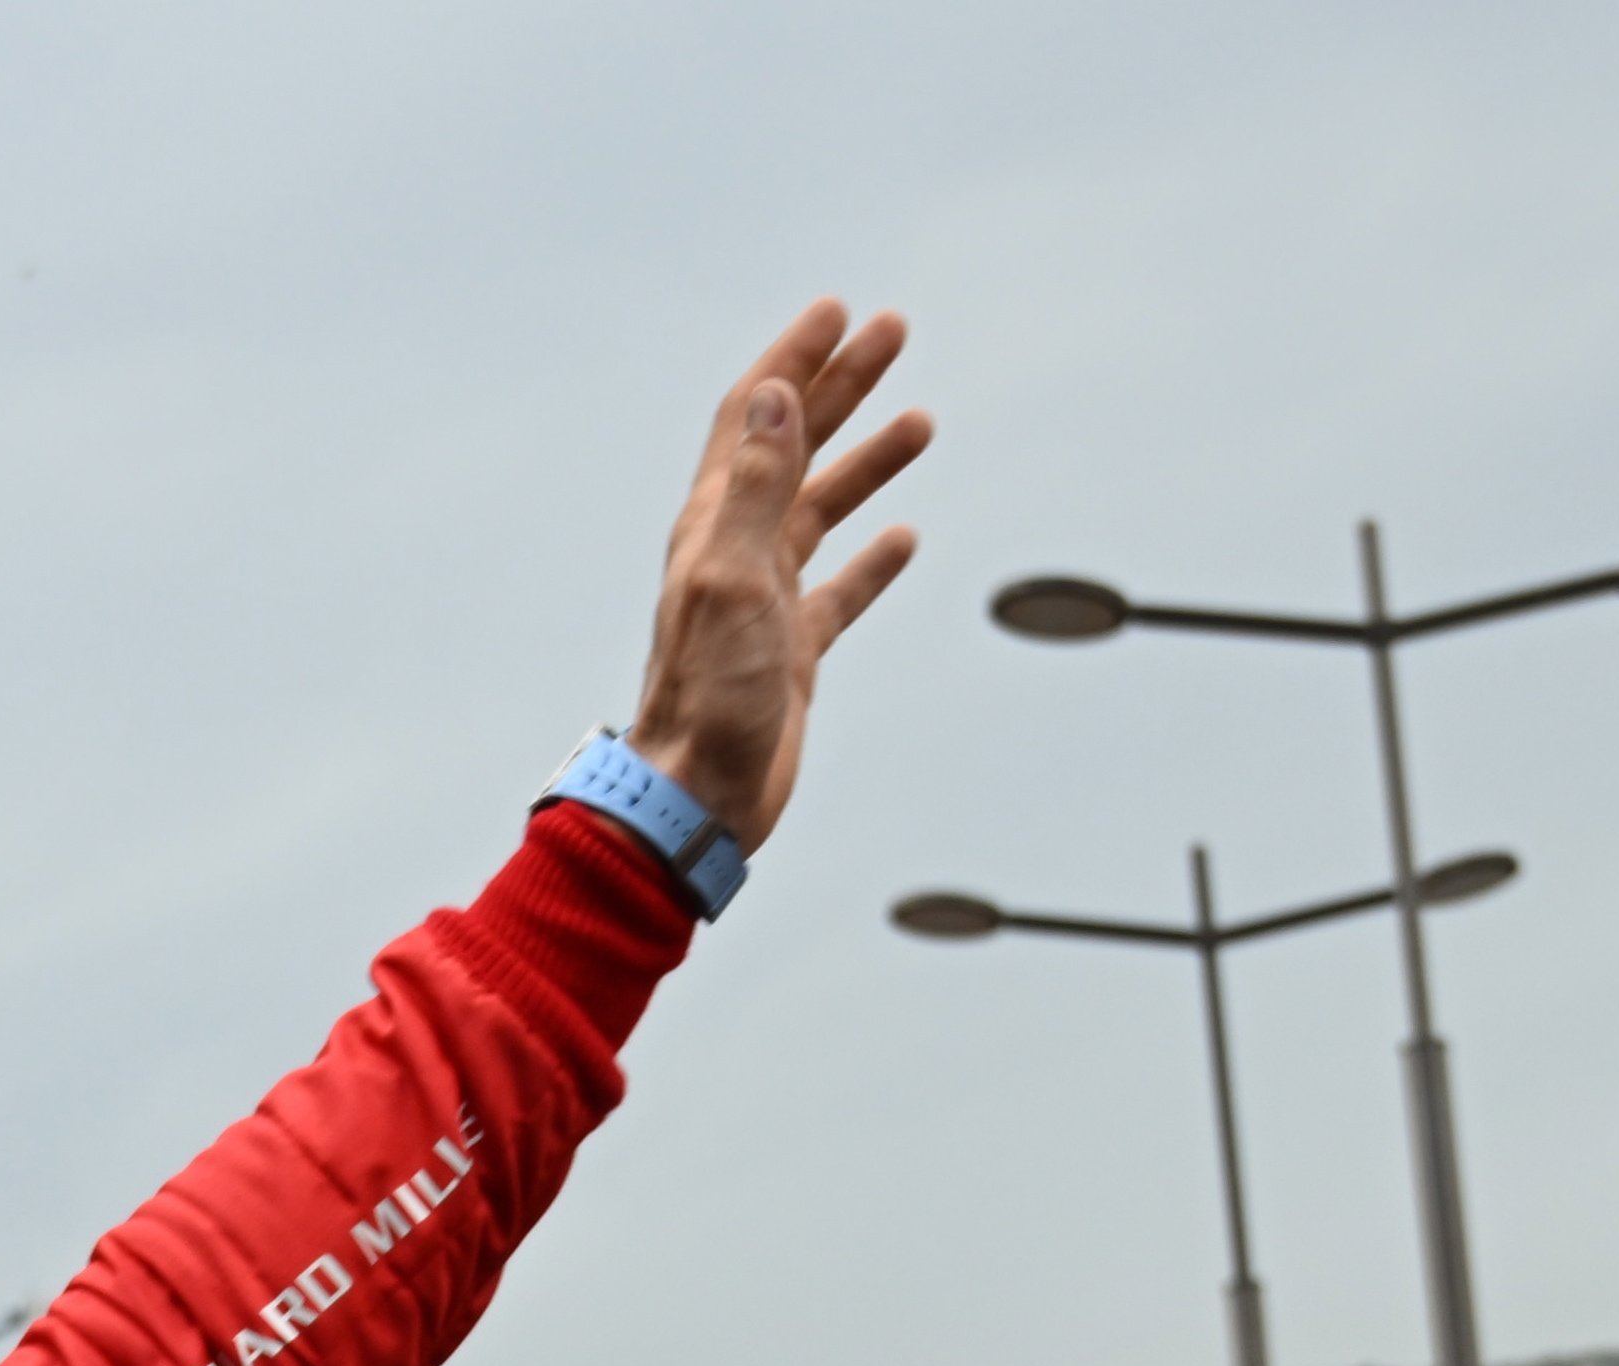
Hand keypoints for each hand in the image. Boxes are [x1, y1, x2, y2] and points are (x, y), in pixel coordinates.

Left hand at [625, 301, 930, 852]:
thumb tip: (776, 395)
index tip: (837, 312)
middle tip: (894, 333)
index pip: (753, 419)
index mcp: (713, 529)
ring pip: (821, 511)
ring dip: (866, 461)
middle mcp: (734, 555)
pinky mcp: (790, 652)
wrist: (697, 800)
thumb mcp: (734, 578)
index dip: (792, 362)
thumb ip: (757, 486)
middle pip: (792, 448)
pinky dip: (871, 559)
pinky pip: (838, 589)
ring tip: (921, 421)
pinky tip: (903, 538)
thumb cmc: (709, 699)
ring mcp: (764, 603)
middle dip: (839, 387)